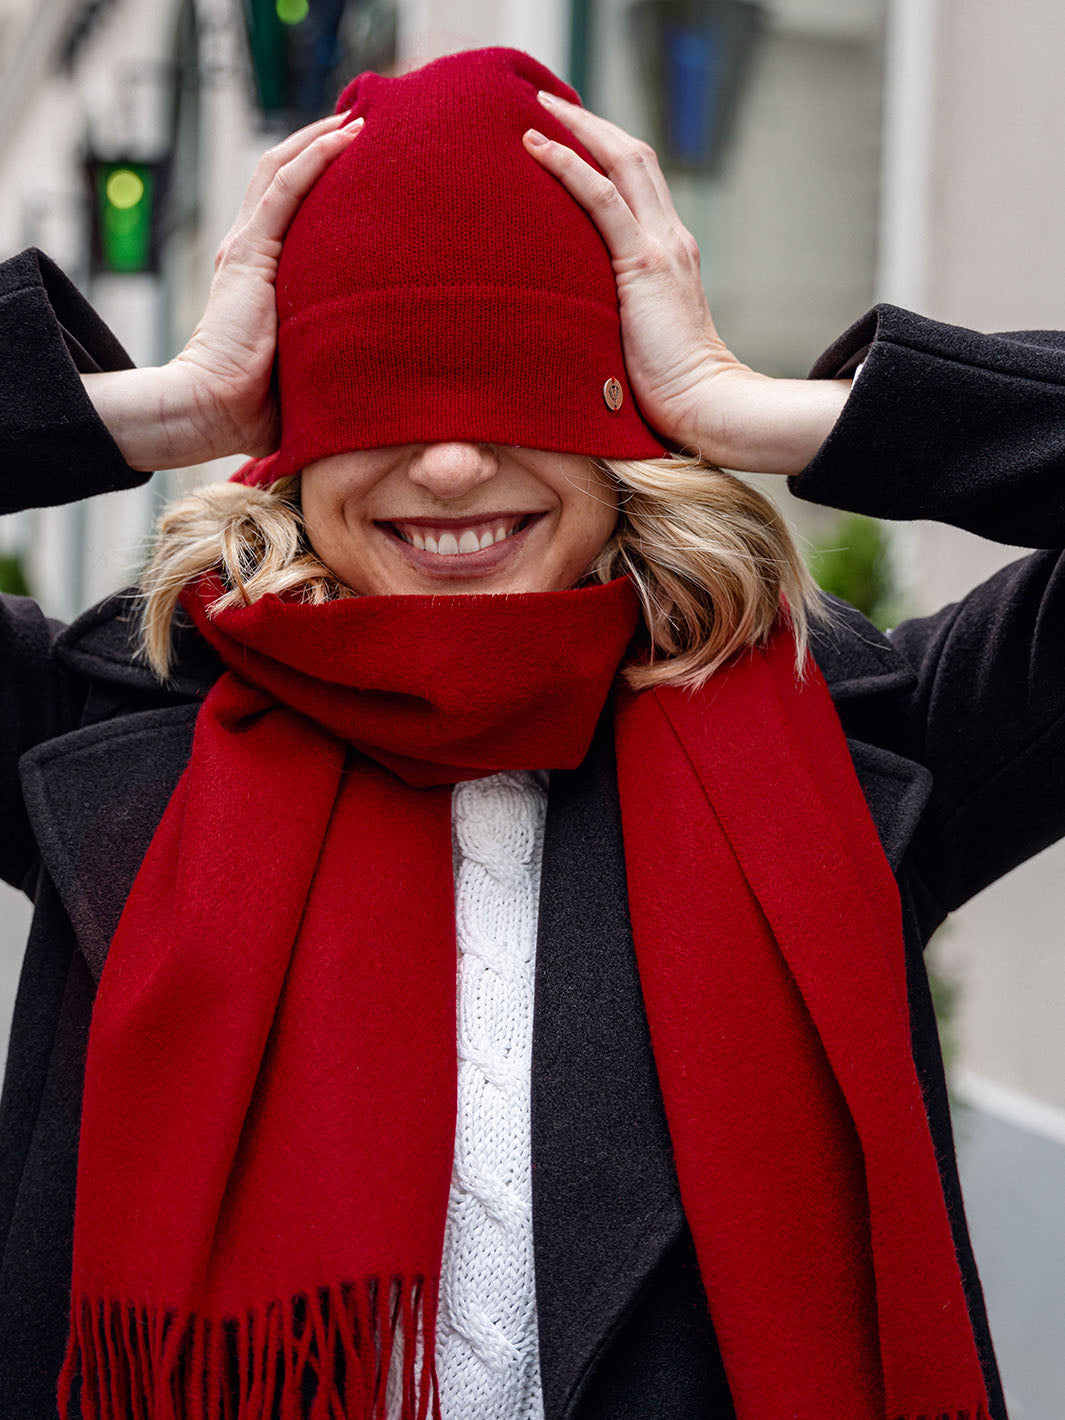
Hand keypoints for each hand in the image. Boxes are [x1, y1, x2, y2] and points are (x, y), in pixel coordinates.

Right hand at [173, 110, 364, 459]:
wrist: (213, 409)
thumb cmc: (259, 406)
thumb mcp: (306, 365)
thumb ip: (332, 351)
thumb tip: (386, 367)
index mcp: (259, 273)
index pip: (290, 208)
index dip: (321, 178)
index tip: (363, 164)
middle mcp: (250, 250)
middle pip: (284, 176)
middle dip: (322, 144)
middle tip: (366, 125)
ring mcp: (247, 248)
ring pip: (282, 169)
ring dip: (321, 137)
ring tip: (361, 118)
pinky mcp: (250, 254)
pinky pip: (285, 189)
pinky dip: (315, 158)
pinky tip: (346, 137)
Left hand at [523, 97, 848, 474]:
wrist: (705, 407)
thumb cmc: (667, 394)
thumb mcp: (635, 340)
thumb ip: (614, 314)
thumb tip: (570, 322)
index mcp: (669, 255)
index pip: (637, 185)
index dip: (603, 152)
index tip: (565, 135)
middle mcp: (670, 239)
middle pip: (632, 157)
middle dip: (589, 123)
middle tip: (546, 101)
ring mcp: (660, 248)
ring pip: (621, 163)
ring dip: (577, 128)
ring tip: (536, 109)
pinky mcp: (644, 265)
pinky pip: (602, 200)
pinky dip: (569, 167)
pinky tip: (536, 147)